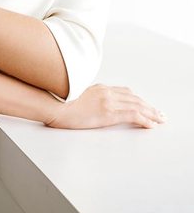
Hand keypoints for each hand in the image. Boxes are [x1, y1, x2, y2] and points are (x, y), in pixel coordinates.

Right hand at [44, 83, 166, 129]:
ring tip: (160, 120)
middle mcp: (105, 91)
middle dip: (148, 106)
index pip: (124, 91)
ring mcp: (107, 101)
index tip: (145, 104)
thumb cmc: (57, 103)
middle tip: (159, 114)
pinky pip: (133, 115)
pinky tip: (151, 125)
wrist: (53, 104)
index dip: (137, 99)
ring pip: (137, 105)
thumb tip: (84, 104)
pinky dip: (145, 119)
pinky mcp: (108, 112)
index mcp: (98, 88)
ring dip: (151, 113)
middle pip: (134, 98)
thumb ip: (85, 98)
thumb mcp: (74, 97)